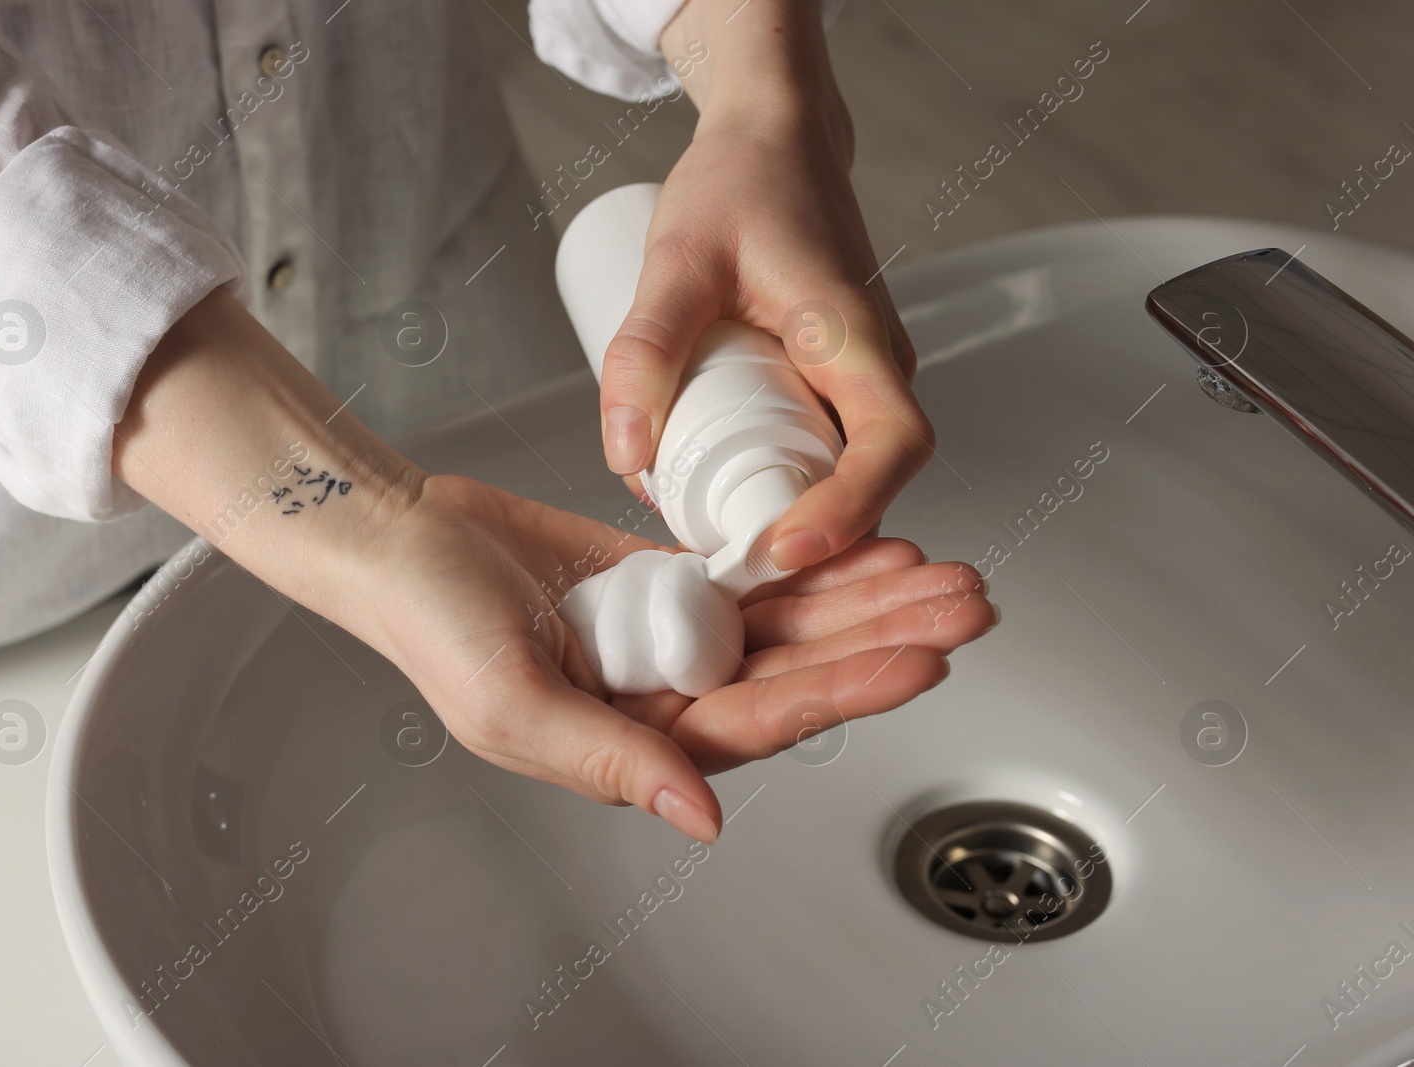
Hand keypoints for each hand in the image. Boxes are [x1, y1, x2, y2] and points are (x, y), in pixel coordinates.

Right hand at [357, 475, 994, 840]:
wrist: (403, 540)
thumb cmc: (432, 626)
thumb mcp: (511, 706)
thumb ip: (609, 761)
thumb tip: (700, 818)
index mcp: (638, 740)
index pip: (764, 717)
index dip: (845, 689)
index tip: (917, 658)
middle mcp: (668, 693)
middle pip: (799, 668)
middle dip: (884, 635)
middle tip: (968, 604)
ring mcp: (672, 635)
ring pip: (789, 621)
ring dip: (865, 595)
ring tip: (942, 571)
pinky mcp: (666, 582)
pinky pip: (753, 577)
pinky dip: (808, 560)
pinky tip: (864, 544)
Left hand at [601, 0, 927, 570]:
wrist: (772, 138)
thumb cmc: (739, 182)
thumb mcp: (674, 261)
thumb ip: (644, 350)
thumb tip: (625, 455)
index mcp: (854, 334)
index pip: (892, 444)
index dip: (851, 509)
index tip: (788, 547)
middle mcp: (876, 363)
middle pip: (874, 477)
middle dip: (812, 535)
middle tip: (730, 570)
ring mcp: (863, 374)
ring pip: (850, 468)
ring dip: (797, 512)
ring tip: (719, 544)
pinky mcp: (840, 379)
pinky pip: (828, 446)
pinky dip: (787, 482)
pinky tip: (724, 498)